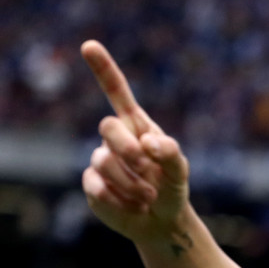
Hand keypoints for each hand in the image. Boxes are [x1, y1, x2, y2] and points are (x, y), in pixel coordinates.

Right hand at [80, 40, 190, 243]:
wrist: (162, 221)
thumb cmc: (171, 189)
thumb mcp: (179, 171)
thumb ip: (170, 153)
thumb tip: (147, 142)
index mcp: (137, 126)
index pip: (117, 92)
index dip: (103, 69)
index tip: (89, 46)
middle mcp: (114, 139)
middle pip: (107, 127)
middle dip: (128, 149)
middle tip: (147, 168)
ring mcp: (99, 160)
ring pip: (104, 163)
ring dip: (132, 184)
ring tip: (148, 196)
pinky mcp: (91, 185)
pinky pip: (98, 189)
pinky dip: (121, 202)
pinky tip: (133, 207)